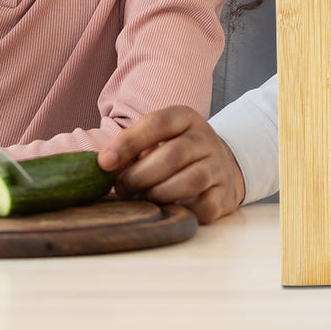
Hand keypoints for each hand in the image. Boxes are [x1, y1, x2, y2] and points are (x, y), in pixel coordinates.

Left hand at [97, 106, 244, 224]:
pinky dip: (183, 211)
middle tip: (122, 188)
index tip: (104, 163)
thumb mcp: (158, 139)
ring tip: (143, 198)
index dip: (128, 143)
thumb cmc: (177, 151)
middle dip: (140, 175)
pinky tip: (168, 211)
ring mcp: (219, 165)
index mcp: (185, 118)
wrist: (222, 164)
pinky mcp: (226, 194)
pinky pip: (206, 207)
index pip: (157, 124)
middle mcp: (205, 138)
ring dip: (159, 193)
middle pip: (173, 154)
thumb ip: (133, 148)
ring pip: (191, 180)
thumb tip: (104, 165)